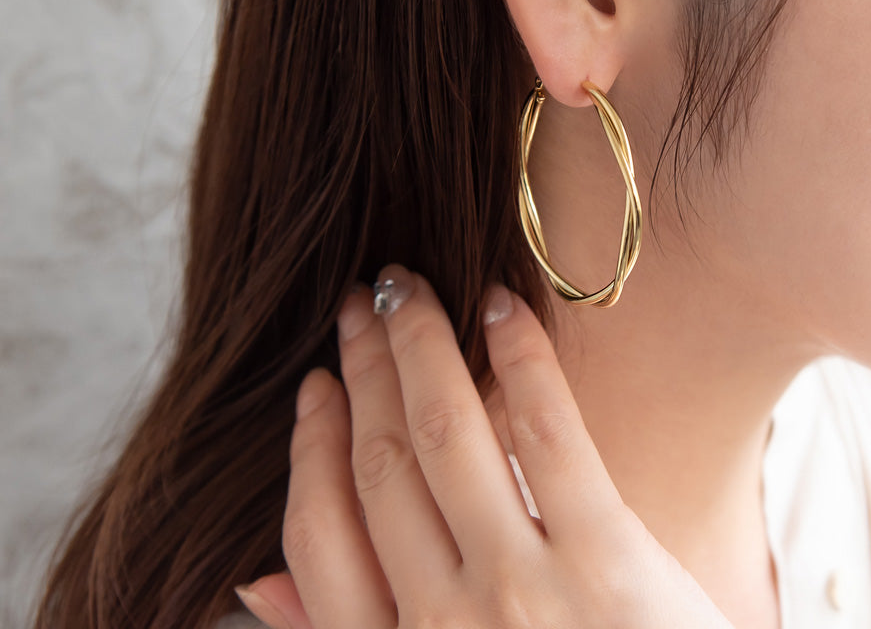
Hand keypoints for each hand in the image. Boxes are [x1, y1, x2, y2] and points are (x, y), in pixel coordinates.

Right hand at [235, 264, 733, 628]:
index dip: (310, 444)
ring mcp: (521, 588)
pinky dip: (517, 357)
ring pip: (444, 431)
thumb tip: (253, 582)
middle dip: (362, 369)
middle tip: (357, 303)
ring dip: (417, 344)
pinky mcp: (606, 558)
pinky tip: (498, 304)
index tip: (316, 384)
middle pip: (380, 462)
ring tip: (405, 287)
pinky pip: (546, 431)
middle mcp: (441, 622)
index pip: (320, 533)